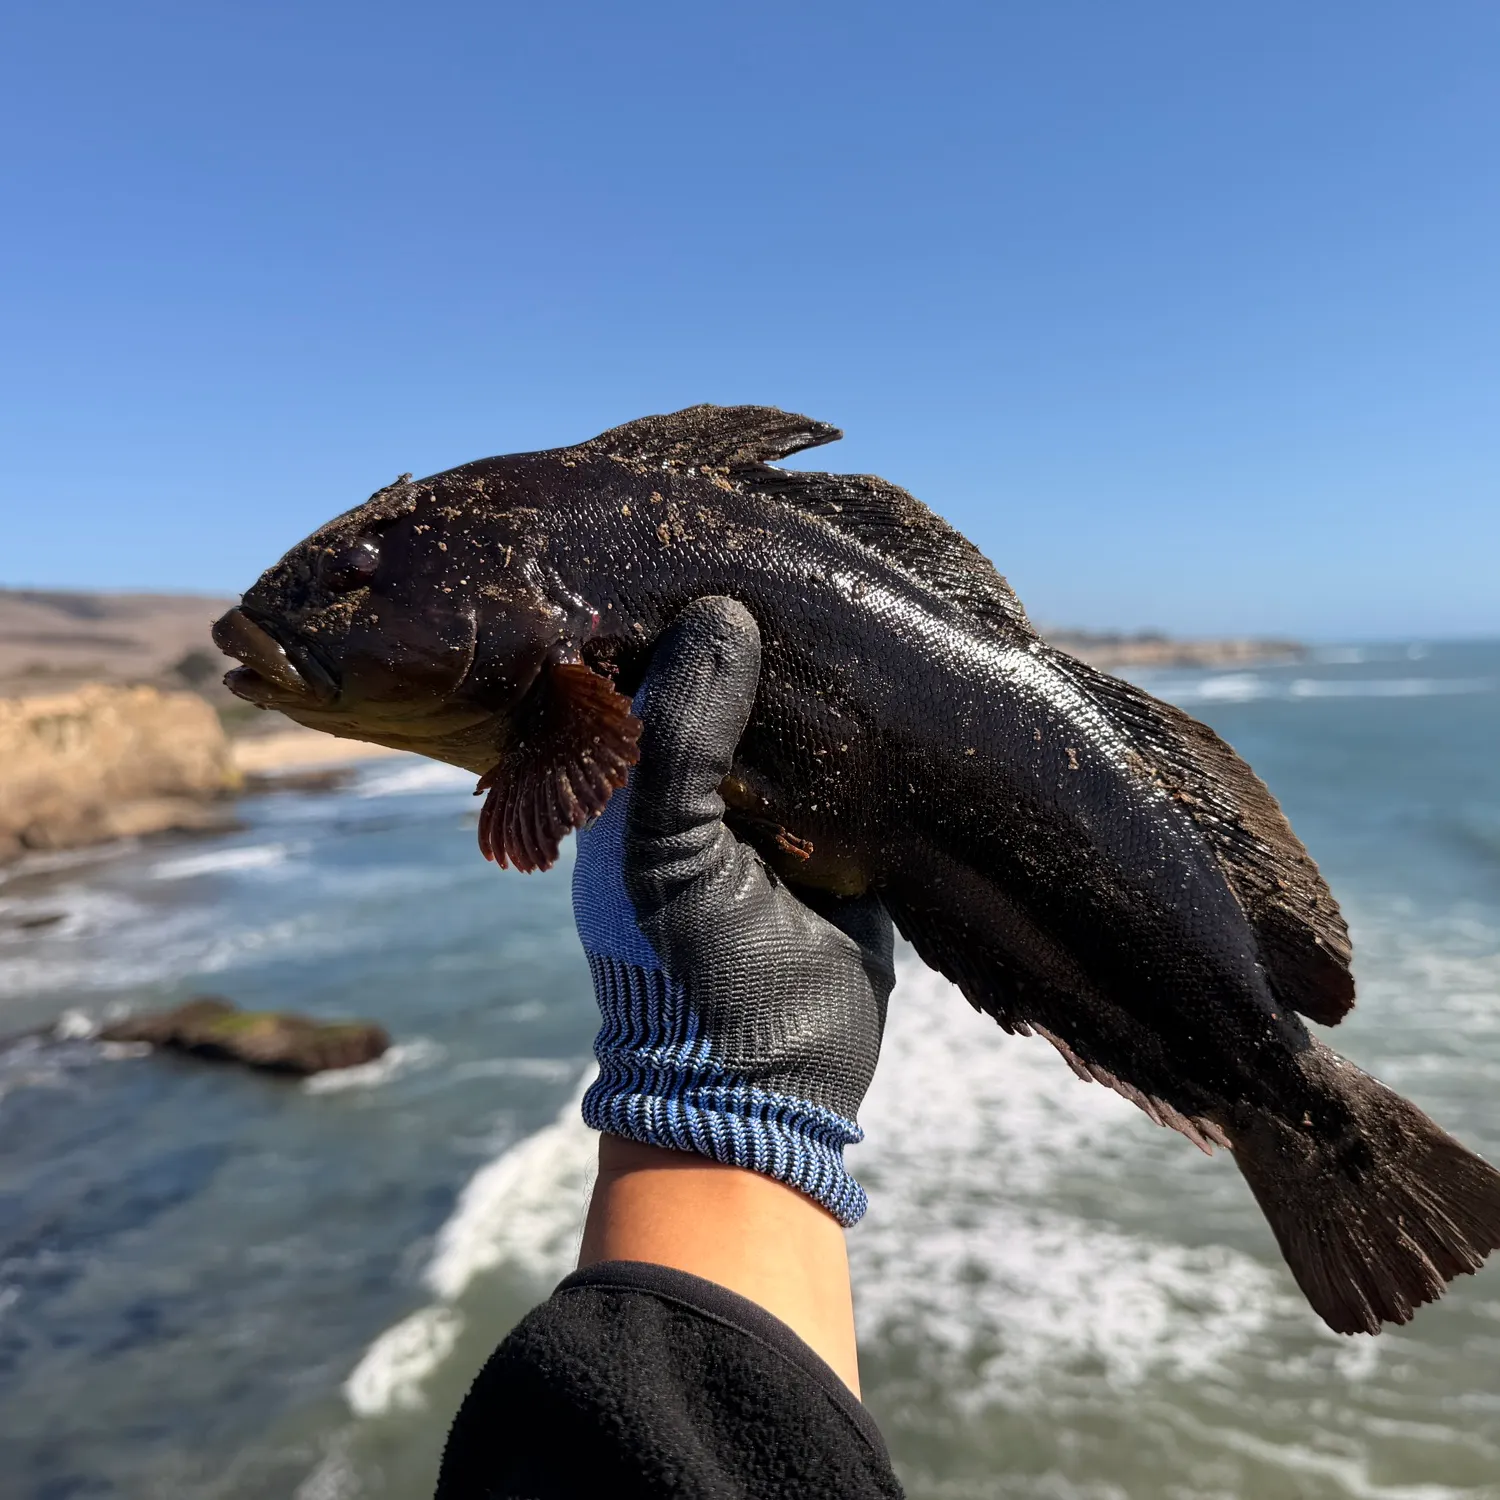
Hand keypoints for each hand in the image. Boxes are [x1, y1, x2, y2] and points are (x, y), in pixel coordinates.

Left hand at [571, 596, 895, 1225]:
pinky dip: (872, 730)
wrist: (766, 1093)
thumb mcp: (663, 855)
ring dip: (825, 675)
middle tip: (813, 555)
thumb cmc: (683, 974)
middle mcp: (694, 780)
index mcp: (627, 777)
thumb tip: (723, 614)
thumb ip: (679, 742)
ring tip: (864, 596)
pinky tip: (901, 672)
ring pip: (796, 715)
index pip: (644, 662)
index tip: (718, 539)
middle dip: (763, 630)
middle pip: (726, 677)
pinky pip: (854, 765)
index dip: (671, 604)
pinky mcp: (839, 837)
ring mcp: (768, 808)